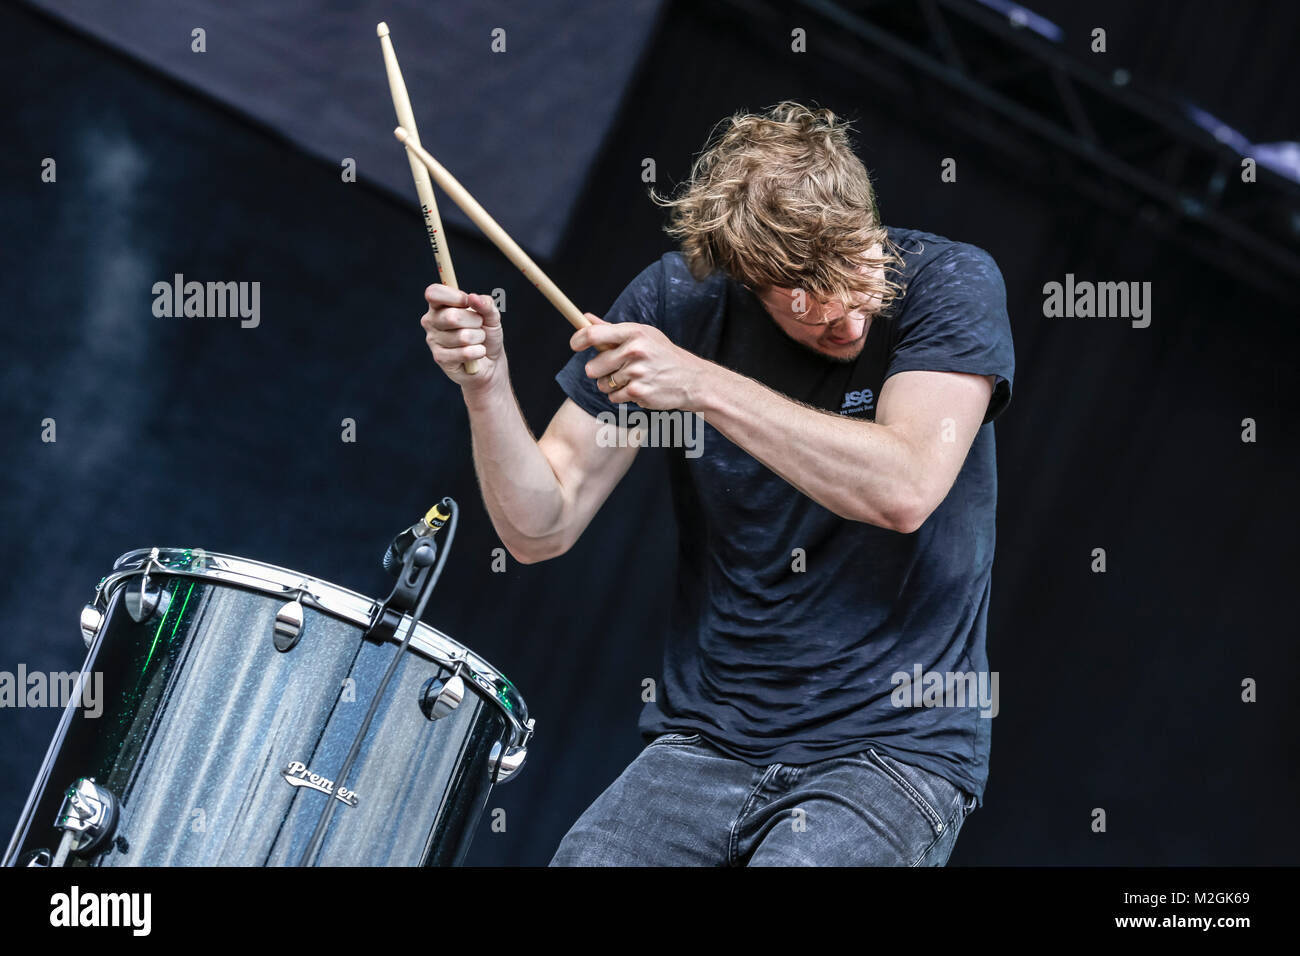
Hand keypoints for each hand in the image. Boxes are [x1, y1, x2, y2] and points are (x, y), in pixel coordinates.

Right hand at [420, 285, 503, 387]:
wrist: (491, 360)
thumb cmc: (486, 333)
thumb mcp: (491, 315)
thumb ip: (485, 303)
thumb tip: (473, 297)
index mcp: (439, 305)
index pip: (434, 293)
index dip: (454, 297)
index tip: (468, 302)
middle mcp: (431, 321)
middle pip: (452, 316)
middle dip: (475, 321)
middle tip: (478, 325)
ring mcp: (433, 340)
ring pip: (463, 336)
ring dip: (479, 338)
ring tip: (477, 340)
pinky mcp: (440, 358)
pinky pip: (465, 353)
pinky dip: (478, 352)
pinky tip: (477, 353)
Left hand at [570, 316, 710, 411]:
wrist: (692, 380)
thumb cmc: (664, 355)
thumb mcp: (643, 335)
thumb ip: (611, 329)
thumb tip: (586, 317)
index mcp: (634, 332)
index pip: (593, 334)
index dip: (577, 340)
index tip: (574, 345)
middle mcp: (634, 350)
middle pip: (592, 366)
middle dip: (598, 370)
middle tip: (614, 368)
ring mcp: (637, 372)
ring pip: (602, 384)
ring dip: (611, 384)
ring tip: (631, 378)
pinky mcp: (639, 392)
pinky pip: (614, 397)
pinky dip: (621, 396)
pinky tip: (637, 388)